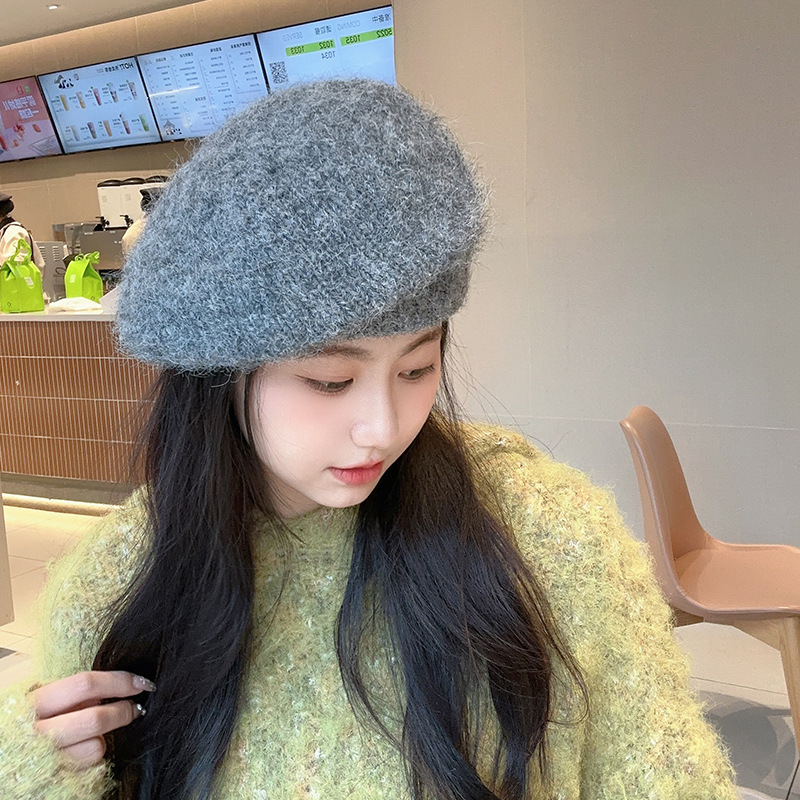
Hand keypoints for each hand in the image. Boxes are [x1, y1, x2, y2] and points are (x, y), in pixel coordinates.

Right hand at [32, 671, 155, 769]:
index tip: (140, 683)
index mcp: (33, 704)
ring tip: (96, 734)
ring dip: (104, 739)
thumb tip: (116, 686)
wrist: (4, 761)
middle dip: (123, 711)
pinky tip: (82, 752)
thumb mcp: (44, 701)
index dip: (119, 681)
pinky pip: (88, 769)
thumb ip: (72, 693)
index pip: (85, 685)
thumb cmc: (29, 723)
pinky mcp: (56, 781)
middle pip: (95, 718)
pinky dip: (91, 759)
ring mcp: (45, 761)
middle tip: (134, 709)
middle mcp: (36, 733)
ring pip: (95, 748)